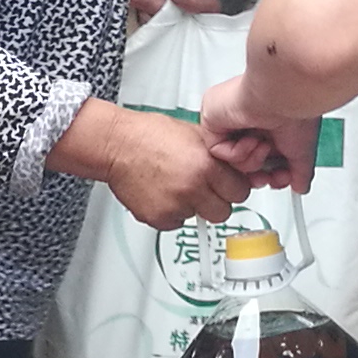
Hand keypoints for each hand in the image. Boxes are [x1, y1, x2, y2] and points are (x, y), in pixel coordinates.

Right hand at [100, 108, 255, 231]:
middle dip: (217, 201)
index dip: (233, 186)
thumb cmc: (149, 135)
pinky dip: (172, 212)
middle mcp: (192, 188)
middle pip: (224, 212)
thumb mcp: (194, 133)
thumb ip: (219, 154)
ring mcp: (175, 206)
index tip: (227, 185)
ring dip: (193, 206)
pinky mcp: (159, 218)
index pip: (240, 191)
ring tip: (177, 185)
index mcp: (206, 165)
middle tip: (203, 188)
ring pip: (199, 218)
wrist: (116, 145)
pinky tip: (163, 193)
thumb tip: (239, 167)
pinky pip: (176, 223)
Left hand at [198, 72, 319, 194]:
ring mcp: (228, 119)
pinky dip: (236, 153)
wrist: (286, 96)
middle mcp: (246, 120)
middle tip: (270, 176)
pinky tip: (251, 139)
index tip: (280, 180)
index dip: (268, 174)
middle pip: (242, 163)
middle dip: (258, 173)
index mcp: (266, 123)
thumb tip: (301, 187)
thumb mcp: (301, 151)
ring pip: (228, 160)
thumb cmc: (296, 112)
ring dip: (250, 161)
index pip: (259, 158)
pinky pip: (216, 151)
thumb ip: (299, 172)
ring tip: (264, 146)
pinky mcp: (212, 116)